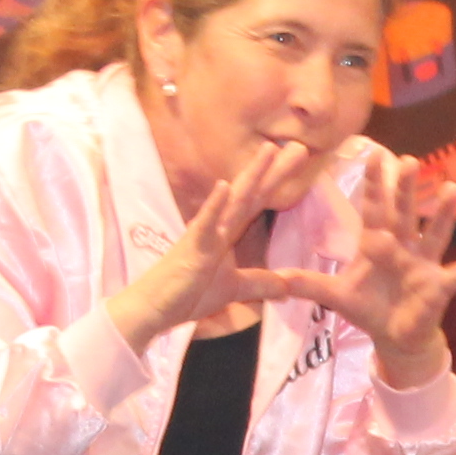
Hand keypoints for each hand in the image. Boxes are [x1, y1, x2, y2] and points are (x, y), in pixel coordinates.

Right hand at [105, 137, 312, 349]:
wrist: (155, 306)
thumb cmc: (188, 292)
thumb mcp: (233, 290)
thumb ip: (260, 284)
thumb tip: (287, 289)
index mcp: (228, 232)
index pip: (258, 202)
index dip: (277, 181)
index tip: (300, 159)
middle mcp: (219, 226)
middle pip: (252, 194)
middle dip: (274, 171)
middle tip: (300, 148)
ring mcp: (206, 233)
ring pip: (233, 201)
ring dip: (252, 176)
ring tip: (270, 151)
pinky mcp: (192, 247)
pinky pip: (204, 224)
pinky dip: (215, 205)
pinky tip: (224, 186)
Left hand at [246, 159, 455, 385]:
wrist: (395, 336)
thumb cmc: (369, 308)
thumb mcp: (337, 297)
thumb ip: (309, 285)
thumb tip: (274, 279)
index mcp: (378, 244)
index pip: (375, 209)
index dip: (375, 185)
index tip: (376, 155)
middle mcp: (403, 247)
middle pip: (405, 214)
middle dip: (408, 189)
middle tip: (411, 161)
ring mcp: (424, 265)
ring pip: (434, 235)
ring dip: (444, 215)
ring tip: (454, 190)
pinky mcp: (438, 287)